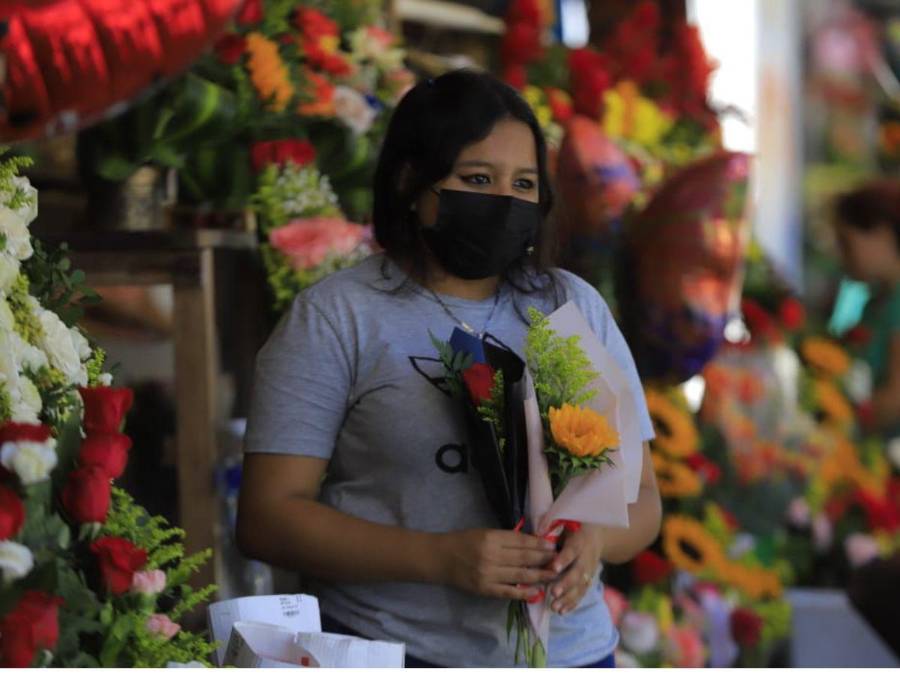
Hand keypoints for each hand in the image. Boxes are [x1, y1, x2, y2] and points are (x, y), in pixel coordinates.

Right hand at [436, 529, 557, 600]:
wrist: (441, 558)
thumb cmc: (463, 541)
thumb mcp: (484, 533)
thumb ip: (505, 538)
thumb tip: (531, 542)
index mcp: (491, 538)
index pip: (521, 541)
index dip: (538, 544)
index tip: (553, 545)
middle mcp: (491, 556)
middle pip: (524, 558)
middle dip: (544, 559)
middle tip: (560, 560)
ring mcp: (488, 574)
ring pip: (520, 575)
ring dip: (539, 575)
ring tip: (554, 575)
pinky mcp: (485, 589)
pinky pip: (508, 592)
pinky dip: (523, 593)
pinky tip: (536, 592)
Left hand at [545, 524, 604, 614]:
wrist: (598, 535)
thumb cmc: (574, 528)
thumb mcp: (566, 525)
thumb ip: (552, 533)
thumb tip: (533, 542)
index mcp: (579, 540)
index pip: (572, 550)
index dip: (564, 559)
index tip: (553, 568)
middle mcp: (586, 557)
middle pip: (578, 572)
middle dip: (566, 584)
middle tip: (554, 593)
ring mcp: (589, 571)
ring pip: (580, 586)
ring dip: (568, 598)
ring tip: (555, 607)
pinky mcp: (589, 580)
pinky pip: (581, 593)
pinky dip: (572, 603)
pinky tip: (562, 612)